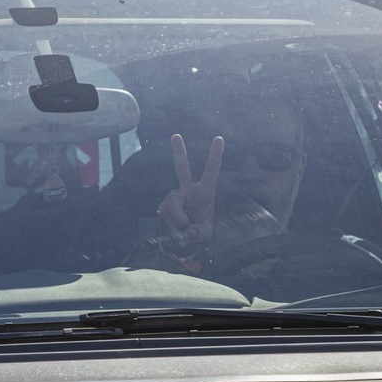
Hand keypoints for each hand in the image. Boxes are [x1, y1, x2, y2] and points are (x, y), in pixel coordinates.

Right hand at [157, 133, 223, 254]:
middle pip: (181, 168)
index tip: (219, 138)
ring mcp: (172, 198)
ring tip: (186, 240)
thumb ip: (199, 233)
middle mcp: (187, 190)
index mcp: (205, 192)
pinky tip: (177, 239)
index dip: (215, 156)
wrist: (181, 245)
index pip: (211, 172)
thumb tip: (188, 230)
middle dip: (178, 152)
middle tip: (176, 135)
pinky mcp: (162, 208)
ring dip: (181, 228)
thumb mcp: (205, 236)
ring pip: (173, 208)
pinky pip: (167, 220)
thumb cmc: (198, 236)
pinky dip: (173, 234)